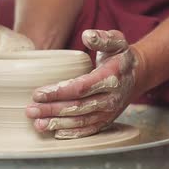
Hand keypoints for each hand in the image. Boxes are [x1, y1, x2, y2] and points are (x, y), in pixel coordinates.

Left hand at [25, 30, 141, 138]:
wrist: (138, 75)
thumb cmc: (121, 56)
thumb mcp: (117, 41)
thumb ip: (102, 38)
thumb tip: (87, 35)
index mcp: (110, 77)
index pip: (80, 87)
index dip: (58, 92)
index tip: (38, 93)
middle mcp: (111, 98)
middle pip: (77, 107)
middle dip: (52, 110)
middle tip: (30, 111)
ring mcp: (109, 111)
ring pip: (81, 121)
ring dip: (58, 123)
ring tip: (37, 124)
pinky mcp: (107, 120)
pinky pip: (89, 129)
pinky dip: (73, 133)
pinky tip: (56, 133)